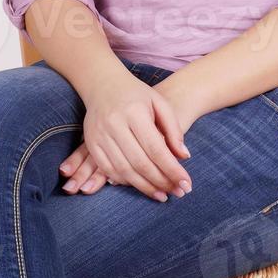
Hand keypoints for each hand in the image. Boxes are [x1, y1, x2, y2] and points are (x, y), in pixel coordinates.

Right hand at [62, 70, 192, 202]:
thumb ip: (173, 128)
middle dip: (161, 182)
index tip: (186, 184)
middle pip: (140, 163)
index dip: (172, 170)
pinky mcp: (91, 143)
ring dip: (144, 187)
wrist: (103, 83)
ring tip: (162, 194)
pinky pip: (108, 170)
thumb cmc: (137, 94)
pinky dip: (125, 181)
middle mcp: (115, 124)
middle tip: (177, 193)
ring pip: (124, 170)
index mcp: (135, 111)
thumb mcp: (160, 103)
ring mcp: (100, 134)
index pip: (156, 148)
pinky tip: (140, 184)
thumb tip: (184, 157)